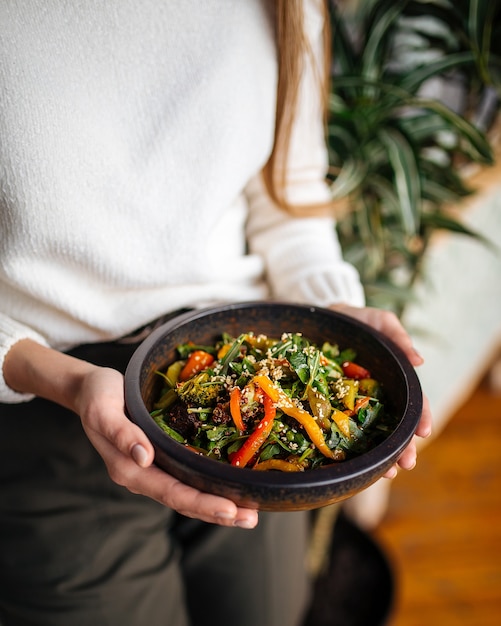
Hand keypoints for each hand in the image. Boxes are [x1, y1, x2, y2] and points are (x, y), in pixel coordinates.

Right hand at [74, 366, 258, 527]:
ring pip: (188, 493)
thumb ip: (122, 434)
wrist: (90, 390)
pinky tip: (230, 487)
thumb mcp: (103, 410)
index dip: (202, 503)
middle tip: (251, 519)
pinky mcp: (161, 458)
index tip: (230, 510)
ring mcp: (152, 469)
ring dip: (218, 505)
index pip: (171, 492)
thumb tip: (145, 458)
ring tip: (249, 512)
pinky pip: (187, 477)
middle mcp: (143, 474)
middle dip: (218, 512)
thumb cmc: (97, 396)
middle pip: (184, 500)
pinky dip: (209, 486)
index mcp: (129, 469)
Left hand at [331, 303, 432, 477]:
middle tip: (406, 464)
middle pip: (396, 425)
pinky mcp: (332, 406)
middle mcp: (377, 396)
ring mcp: (354, 403)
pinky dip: (350, 449)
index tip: (424, 432)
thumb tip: (419, 360)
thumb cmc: (356, 321)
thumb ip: (398, 336)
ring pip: (372, 434)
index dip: (420, 416)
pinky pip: (341, 429)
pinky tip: (354, 464)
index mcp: (393, 379)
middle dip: (404, 447)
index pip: (413, 401)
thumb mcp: (379, 322)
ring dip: (382, 455)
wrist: (321, 320)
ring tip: (387, 473)